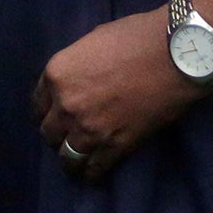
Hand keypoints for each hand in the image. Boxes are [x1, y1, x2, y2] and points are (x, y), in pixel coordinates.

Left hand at [33, 7, 205, 180]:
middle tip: (66, 136)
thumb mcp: (91, 42)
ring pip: (67, 156)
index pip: (38, 104)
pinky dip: (91, 173)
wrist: (173, 57)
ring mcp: (90, 128)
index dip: (45, 112)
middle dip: (56, 134)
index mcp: (56, 74)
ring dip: (69, 159)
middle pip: (49, 132)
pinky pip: (95, 168)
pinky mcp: (116, 146)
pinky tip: (92, 173)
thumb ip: (77, 66)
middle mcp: (66, 104)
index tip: (52, 117)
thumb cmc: (134, 38)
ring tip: (74, 163)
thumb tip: (78, 78)